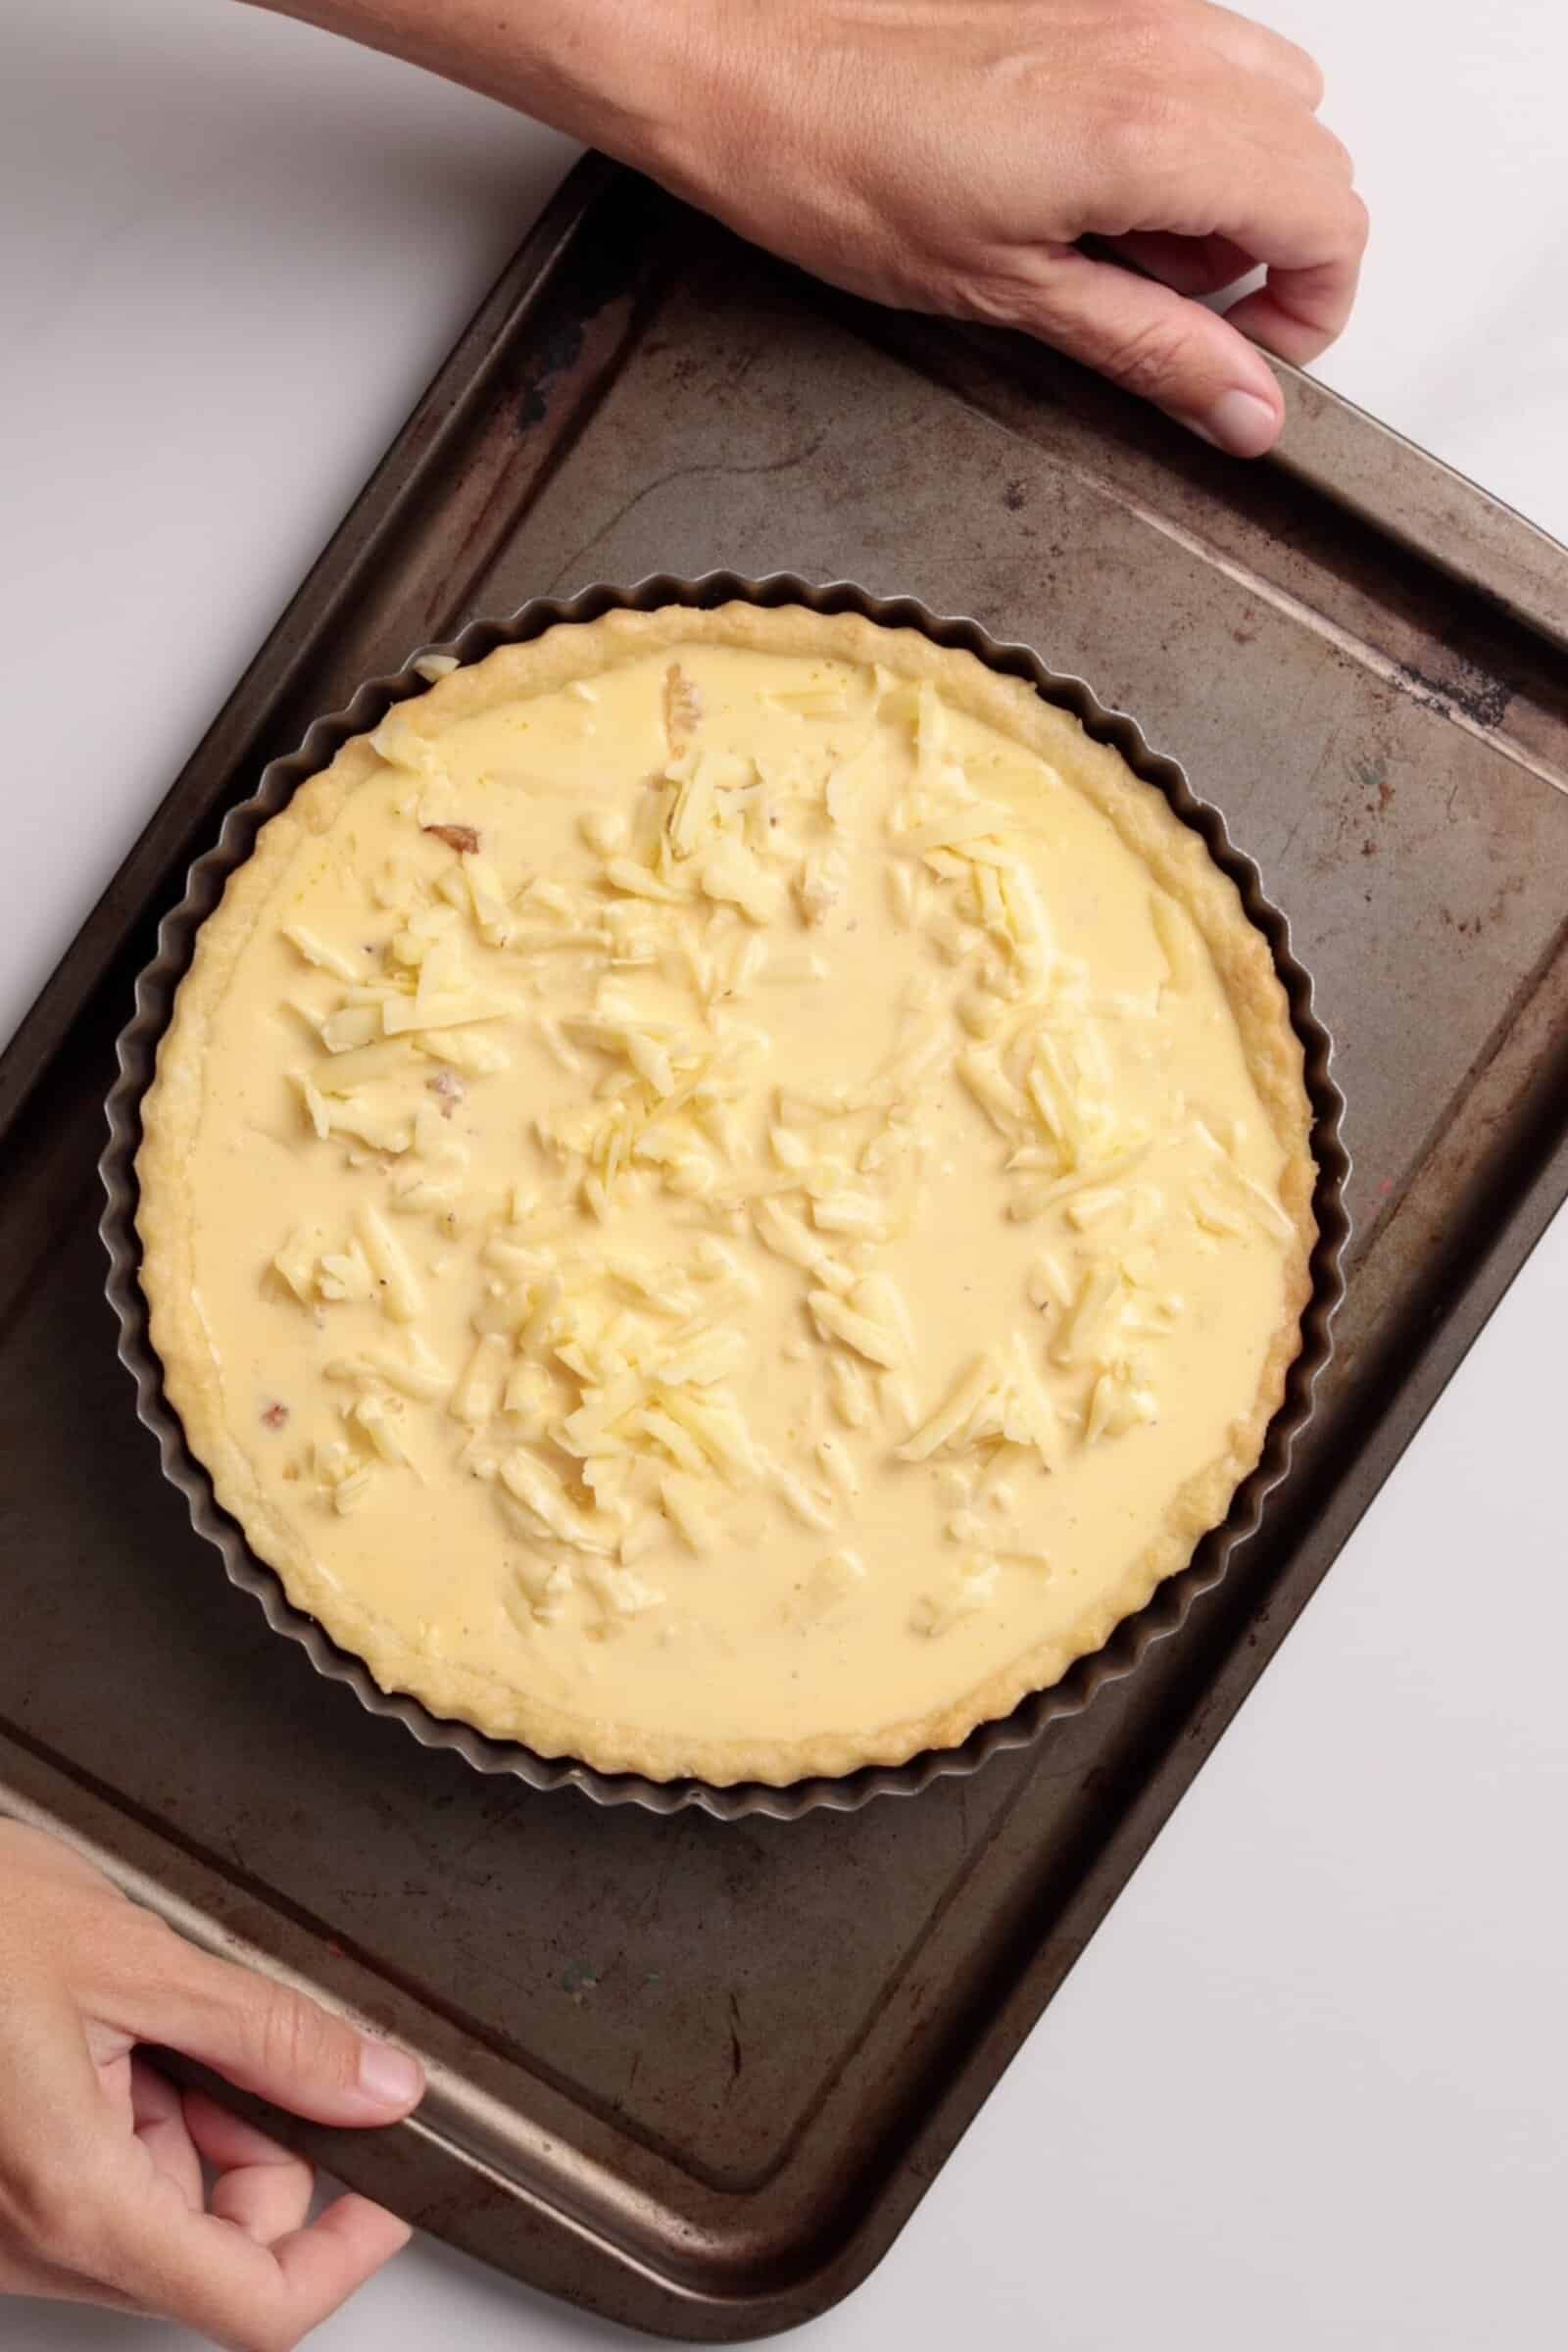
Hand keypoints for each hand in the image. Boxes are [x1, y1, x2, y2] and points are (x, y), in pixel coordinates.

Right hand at [0, 1821, 422, 2348]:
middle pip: (212, 2251)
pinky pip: (98, 2185)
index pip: (253, 2304)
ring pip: (158, 2211)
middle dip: (254, 2145)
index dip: (343, 2251)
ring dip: (189, 2117)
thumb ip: (273, 2033)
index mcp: (76, 2199)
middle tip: (234, 2035)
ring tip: (139, 2012)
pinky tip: (104, 2031)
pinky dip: (133, 2112)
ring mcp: (7, 2227)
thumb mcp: (138, 1958)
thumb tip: (376, 2082)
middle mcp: (32, 2241)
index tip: (385, 2188)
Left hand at [652, 0, 1364, 453]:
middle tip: (1184, 321)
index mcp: (1152, 134)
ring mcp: (1138, 9)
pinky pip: (1204, 57)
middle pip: (1316, 159)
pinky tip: (1096, 187)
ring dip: (1235, 189)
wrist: (739, 61)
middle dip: (1275, 256)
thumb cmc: (838, 166)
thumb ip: (1150, 349)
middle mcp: (1165, 50)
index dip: (1311, 311)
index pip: (1331, 219)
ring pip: (1274, 101)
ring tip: (1129, 250)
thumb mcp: (1008, 296)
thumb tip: (1242, 408)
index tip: (1249, 361)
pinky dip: (1188, 131)